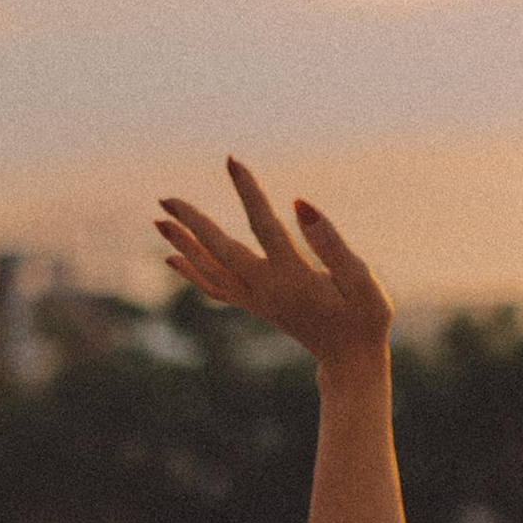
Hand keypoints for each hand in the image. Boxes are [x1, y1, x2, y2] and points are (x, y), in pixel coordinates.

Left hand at [156, 163, 391, 377]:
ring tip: (158, 221)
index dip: (248, 192)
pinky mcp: (255, 306)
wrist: (350, 361)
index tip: (232, 162)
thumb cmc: (364, 318)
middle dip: (193, 223)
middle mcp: (267, 290)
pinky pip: (215, 288)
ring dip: (183, 245)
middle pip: (220, 252)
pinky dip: (192, 273)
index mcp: (293, 278)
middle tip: (166, 198)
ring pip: (211, 270)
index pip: (263, 226)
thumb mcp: (361, 281)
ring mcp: (257, 301)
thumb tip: (299, 204)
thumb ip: (331, 243)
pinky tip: (173, 260)